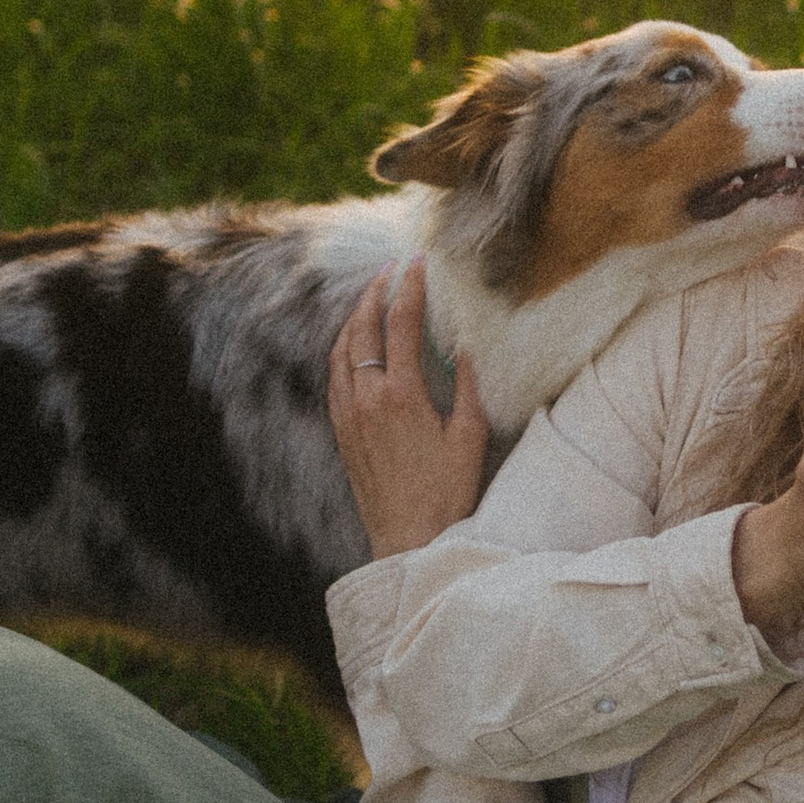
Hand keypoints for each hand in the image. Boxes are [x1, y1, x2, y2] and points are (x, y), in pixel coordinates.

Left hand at [326, 260, 490, 559]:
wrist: (408, 538)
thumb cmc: (446, 492)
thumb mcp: (469, 436)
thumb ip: (468, 386)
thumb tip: (466, 348)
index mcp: (402, 395)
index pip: (402, 325)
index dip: (409, 288)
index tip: (416, 264)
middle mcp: (367, 399)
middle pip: (362, 329)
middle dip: (374, 294)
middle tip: (388, 272)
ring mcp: (349, 415)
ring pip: (340, 351)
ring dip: (353, 319)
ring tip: (369, 300)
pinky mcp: (342, 433)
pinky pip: (334, 378)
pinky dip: (342, 350)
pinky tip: (353, 346)